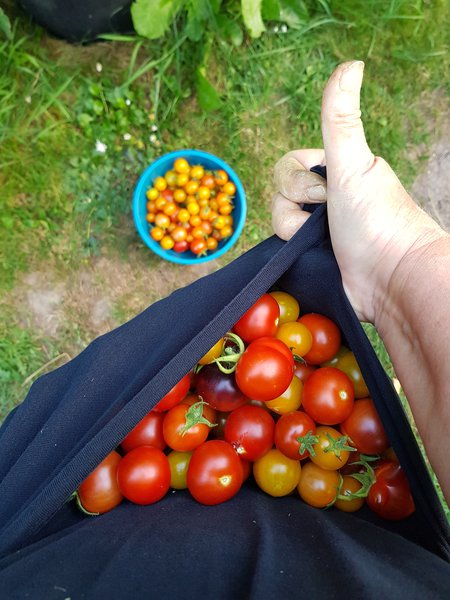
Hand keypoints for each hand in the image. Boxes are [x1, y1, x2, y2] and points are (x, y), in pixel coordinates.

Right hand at [272, 61, 444, 323]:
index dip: (296, 179)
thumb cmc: (377, 219)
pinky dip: (290, 253)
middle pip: (277, 194)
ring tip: (322, 244)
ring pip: (276, 222)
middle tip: (327, 216)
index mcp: (335, 174)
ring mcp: (316, 232)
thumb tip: (351, 63)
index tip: (325, 191)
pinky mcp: (310, 260)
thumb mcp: (354, 163)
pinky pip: (280, 249)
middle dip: (294, 208)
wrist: (390, 279)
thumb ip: (341, 118)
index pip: (287, 166)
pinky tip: (311, 258)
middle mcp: (324, 202)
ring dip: (292, 232)